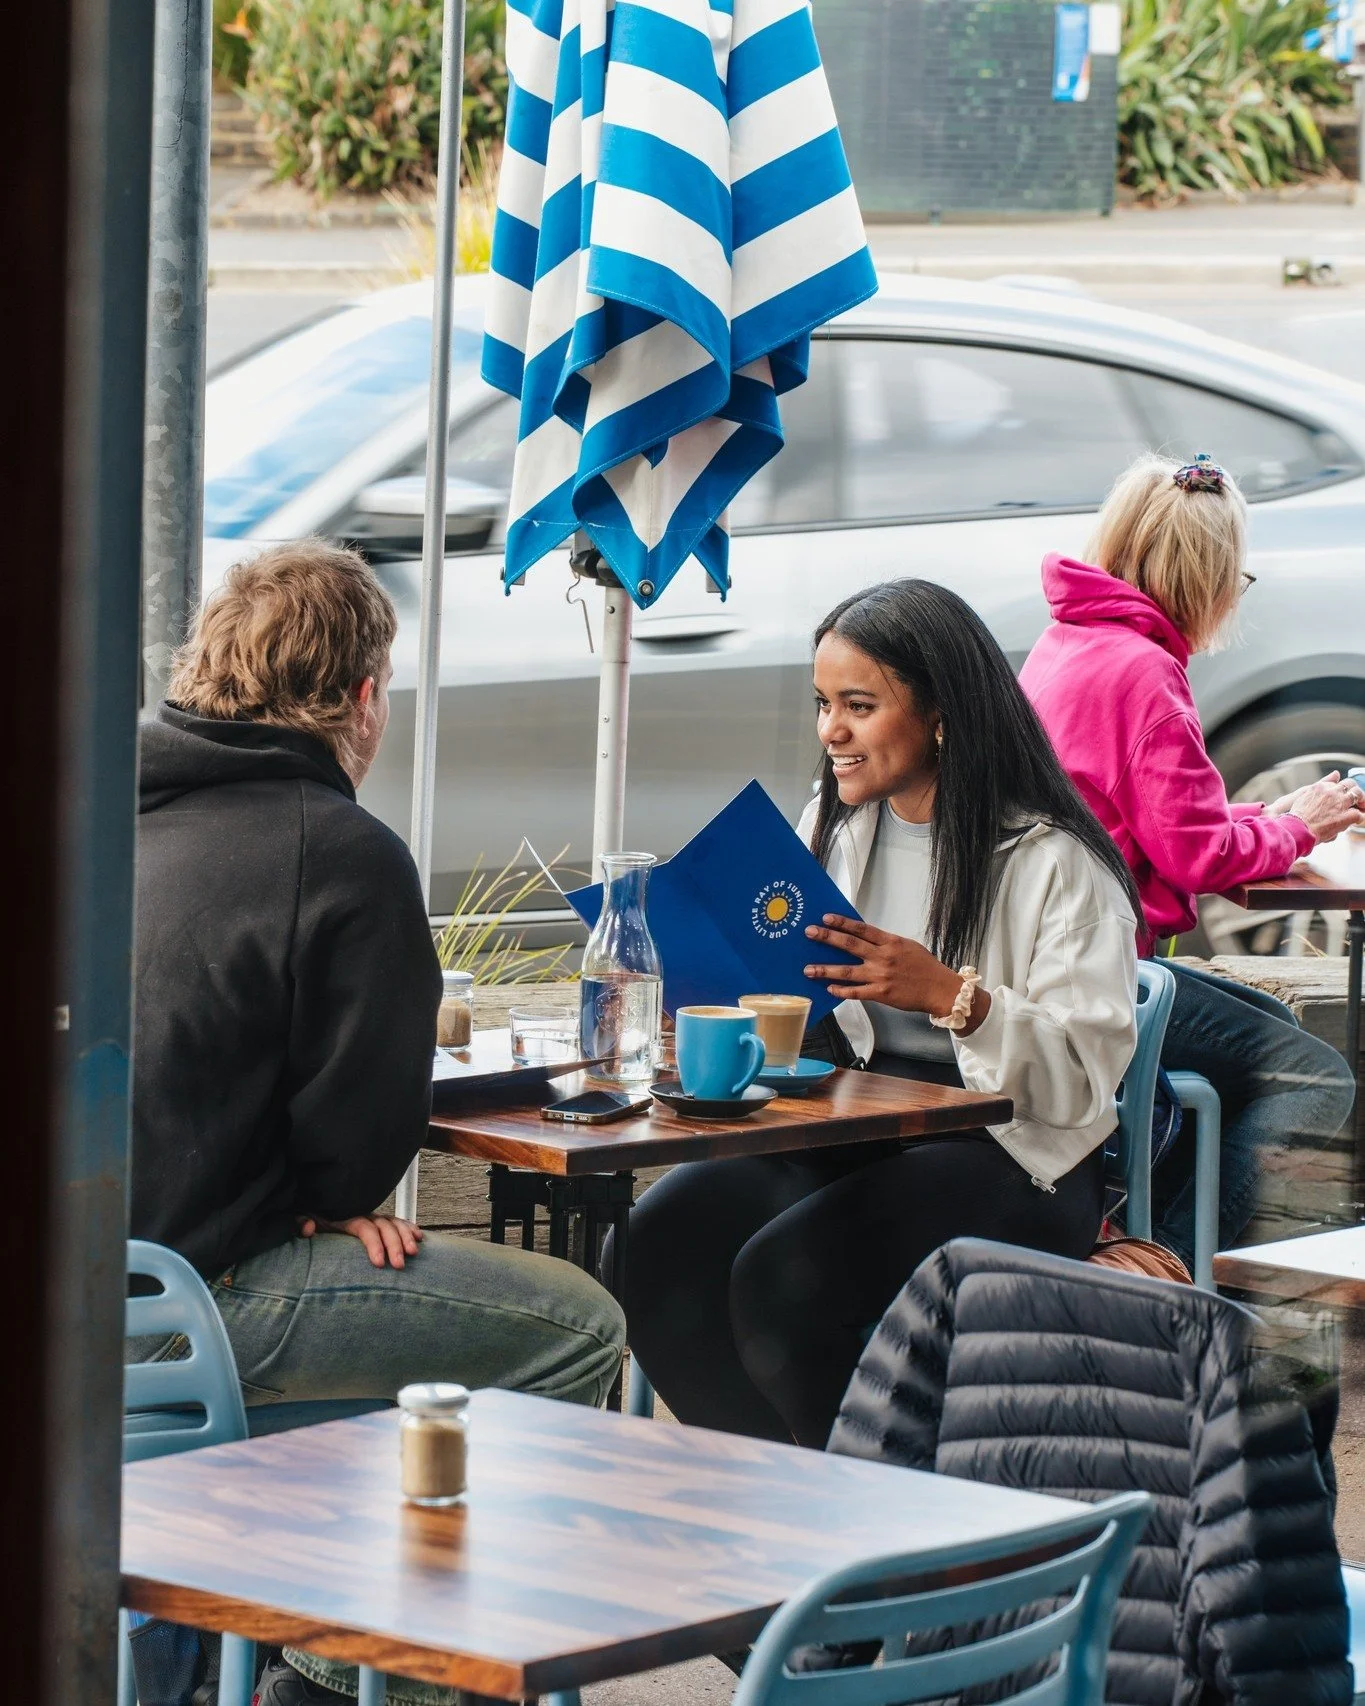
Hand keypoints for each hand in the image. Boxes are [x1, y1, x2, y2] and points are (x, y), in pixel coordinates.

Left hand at [297, 1213, 423, 1268]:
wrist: (316, 1207)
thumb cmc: (310, 1218)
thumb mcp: (302, 1219)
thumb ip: (301, 1222)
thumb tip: (309, 1227)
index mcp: (345, 1218)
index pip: (365, 1229)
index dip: (374, 1245)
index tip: (379, 1264)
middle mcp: (363, 1215)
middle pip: (384, 1227)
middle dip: (394, 1245)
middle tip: (399, 1265)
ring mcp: (372, 1217)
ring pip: (394, 1224)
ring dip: (406, 1237)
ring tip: (414, 1253)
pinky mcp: (378, 1222)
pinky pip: (397, 1222)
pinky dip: (409, 1228)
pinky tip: (419, 1237)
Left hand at [803, 914, 986, 1032]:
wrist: (940, 989)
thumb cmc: (925, 967)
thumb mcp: (907, 946)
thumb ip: (885, 942)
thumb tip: (864, 937)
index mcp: (890, 942)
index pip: (861, 928)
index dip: (842, 922)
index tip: (826, 918)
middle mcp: (883, 957)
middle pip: (849, 944)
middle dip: (827, 937)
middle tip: (810, 933)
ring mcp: (880, 976)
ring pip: (847, 971)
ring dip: (825, 969)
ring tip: (808, 969)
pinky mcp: (881, 994)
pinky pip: (856, 992)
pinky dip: (841, 991)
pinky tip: (829, 989)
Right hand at [1274, 771, 1364, 843]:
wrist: (1298, 829)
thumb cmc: (1298, 816)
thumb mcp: (1305, 794)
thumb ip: (1322, 783)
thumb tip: (1336, 773)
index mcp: (1321, 787)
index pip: (1337, 782)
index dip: (1341, 789)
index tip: (1341, 795)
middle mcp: (1332, 792)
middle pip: (1350, 784)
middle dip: (1354, 790)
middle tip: (1356, 799)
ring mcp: (1340, 803)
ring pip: (1358, 794)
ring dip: (1361, 800)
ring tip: (1360, 807)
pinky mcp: (1346, 816)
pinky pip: (1359, 814)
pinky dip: (1360, 817)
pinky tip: (1356, 821)